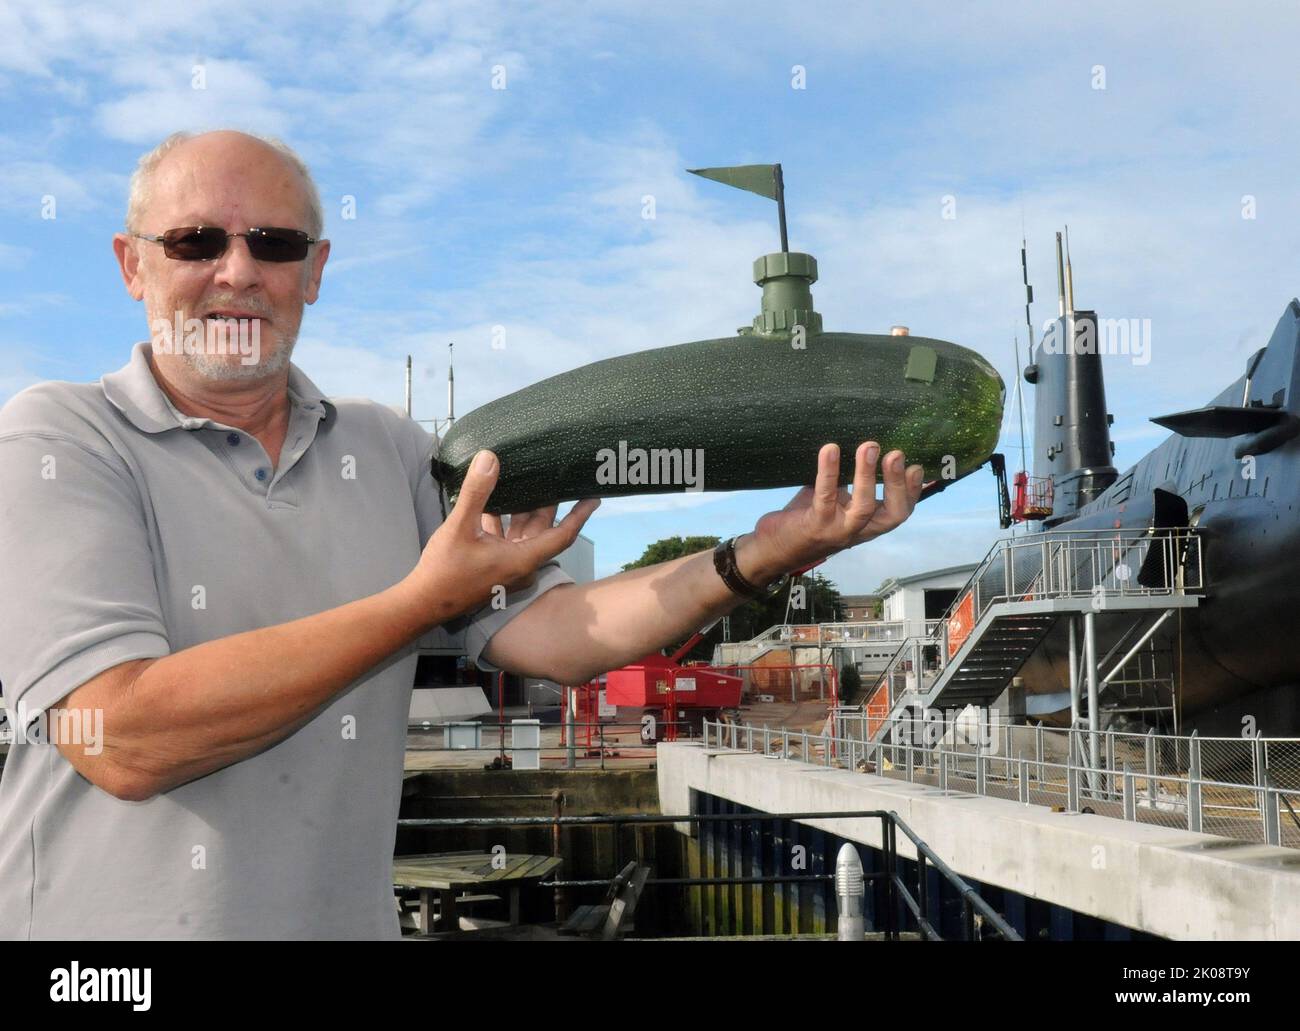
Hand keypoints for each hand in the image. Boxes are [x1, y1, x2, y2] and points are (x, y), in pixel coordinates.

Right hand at [402, 450, 599, 624]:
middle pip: (542, 530)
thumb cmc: (444, 571)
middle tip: (556, 476)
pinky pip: (507, 541)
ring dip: (523, 511)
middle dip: (548, 504)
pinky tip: (493, 503)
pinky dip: (504, 523)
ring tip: (526, 482)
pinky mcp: (494, 569)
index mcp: (522, 559)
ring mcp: (508, 570)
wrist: (422, 604)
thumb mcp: (460, 527)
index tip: (594, 497)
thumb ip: (477, 492)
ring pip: (523, 534)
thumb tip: (490, 458)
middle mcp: (521, 566)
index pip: (562, 535)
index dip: (580, 515)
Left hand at [738, 442, 923, 582]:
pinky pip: (825, 497)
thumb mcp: (835, 498)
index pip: (900, 511)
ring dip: (868, 476)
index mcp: (868, 523)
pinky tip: (829, 450)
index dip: (913, 492)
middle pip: (893, 514)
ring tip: (869, 447)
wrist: (772, 547)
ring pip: (863, 507)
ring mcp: (838, 530)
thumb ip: (850, 479)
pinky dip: (828, 472)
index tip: (920, 465)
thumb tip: (864, 443)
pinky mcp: (815, 526)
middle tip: (897, 454)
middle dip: (899, 484)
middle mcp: (858, 530)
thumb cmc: (806, 517)